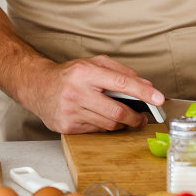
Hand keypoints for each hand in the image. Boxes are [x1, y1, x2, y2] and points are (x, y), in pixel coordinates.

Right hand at [22, 55, 165, 134]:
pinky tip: (99, 118)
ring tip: (123, 117)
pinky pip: (95, 131)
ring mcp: (70, 111)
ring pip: (108, 125)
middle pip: (116, 111)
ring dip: (121, 123)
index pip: (120, 83)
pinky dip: (103, 126)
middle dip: (135, 117)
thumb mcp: (93, 64)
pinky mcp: (66, 127)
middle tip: (142, 118)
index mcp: (85, 72)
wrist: (37, 86)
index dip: (143, 92)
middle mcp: (76, 91)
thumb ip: (120, 72)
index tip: (159, 99)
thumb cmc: (69, 74)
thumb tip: (146, 86)